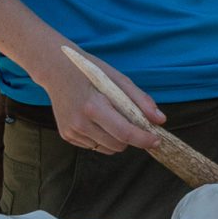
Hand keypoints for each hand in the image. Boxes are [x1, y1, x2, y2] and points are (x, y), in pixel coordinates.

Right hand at [45, 48, 164, 153]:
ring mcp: (71, 131)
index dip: (144, 139)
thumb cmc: (91, 72)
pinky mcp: (66, 135)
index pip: (124, 133)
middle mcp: (79, 123)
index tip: (157, 140)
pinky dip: (103, 138)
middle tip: (134, 121)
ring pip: (107, 149)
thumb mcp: (118, 79)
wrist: (56, 70)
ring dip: (118, 139)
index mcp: (93, 107)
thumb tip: (160, 120)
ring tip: (113, 118)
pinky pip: (94, 146)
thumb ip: (140, 100)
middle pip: (118, 144)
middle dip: (132, 137)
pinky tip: (98, 120)